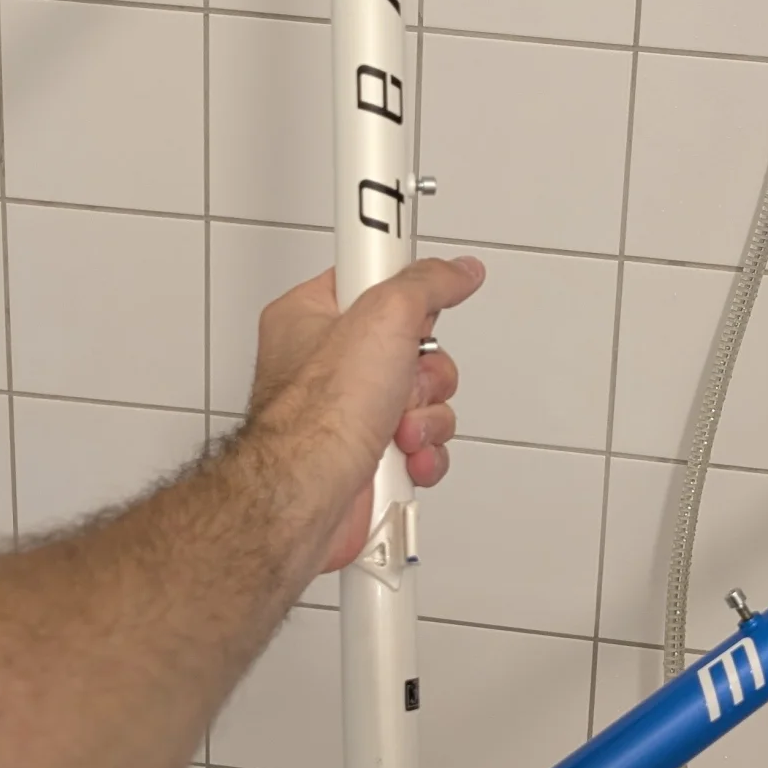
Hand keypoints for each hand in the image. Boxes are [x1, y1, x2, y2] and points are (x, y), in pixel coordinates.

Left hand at [248, 257, 483, 572]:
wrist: (308, 497)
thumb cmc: (317, 417)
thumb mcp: (386, 314)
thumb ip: (428, 283)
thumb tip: (458, 270)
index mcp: (314, 317)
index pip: (374, 281)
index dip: (405, 293)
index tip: (419, 287)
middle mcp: (330, 364)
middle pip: (414, 344)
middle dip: (425, 371)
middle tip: (404, 377)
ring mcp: (350, 411)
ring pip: (424, 396)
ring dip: (426, 415)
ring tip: (399, 426)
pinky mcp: (370, 453)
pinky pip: (422, 440)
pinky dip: (424, 451)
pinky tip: (405, 455)